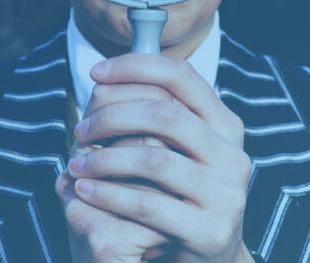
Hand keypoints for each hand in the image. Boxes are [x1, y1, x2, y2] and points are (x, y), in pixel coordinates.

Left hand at [69, 54, 254, 262]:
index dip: (135, 66)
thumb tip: (105, 79)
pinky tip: (85, 191)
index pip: (181, 76)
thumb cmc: (181, 198)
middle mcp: (233, 156)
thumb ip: (158, 118)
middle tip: (81, 130)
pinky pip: (149, 204)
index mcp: (226, 127)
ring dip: (104, 159)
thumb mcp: (180, 153)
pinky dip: (109, 194)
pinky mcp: (211, 230)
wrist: (209, 262)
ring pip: (154, 160)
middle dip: (112, 116)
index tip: (95, 72)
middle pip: (165, 114)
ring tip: (76, 166)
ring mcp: (227, 194)